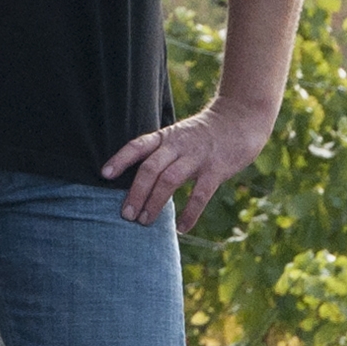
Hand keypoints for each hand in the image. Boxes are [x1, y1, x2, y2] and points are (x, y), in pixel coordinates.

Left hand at [102, 102, 278, 229]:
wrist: (241, 118)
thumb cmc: (205, 133)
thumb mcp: (179, 135)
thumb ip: (162, 154)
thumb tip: (139, 183)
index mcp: (166, 137)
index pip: (138, 145)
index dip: (120, 159)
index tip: (105, 174)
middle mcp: (178, 145)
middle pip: (150, 168)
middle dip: (136, 192)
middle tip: (126, 215)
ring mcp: (198, 157)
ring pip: (169, 180)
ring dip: (155, 203)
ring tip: (145, 221)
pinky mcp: (217, 169)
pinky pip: (200, 194)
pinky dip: (189, 213)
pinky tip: (181, 228)